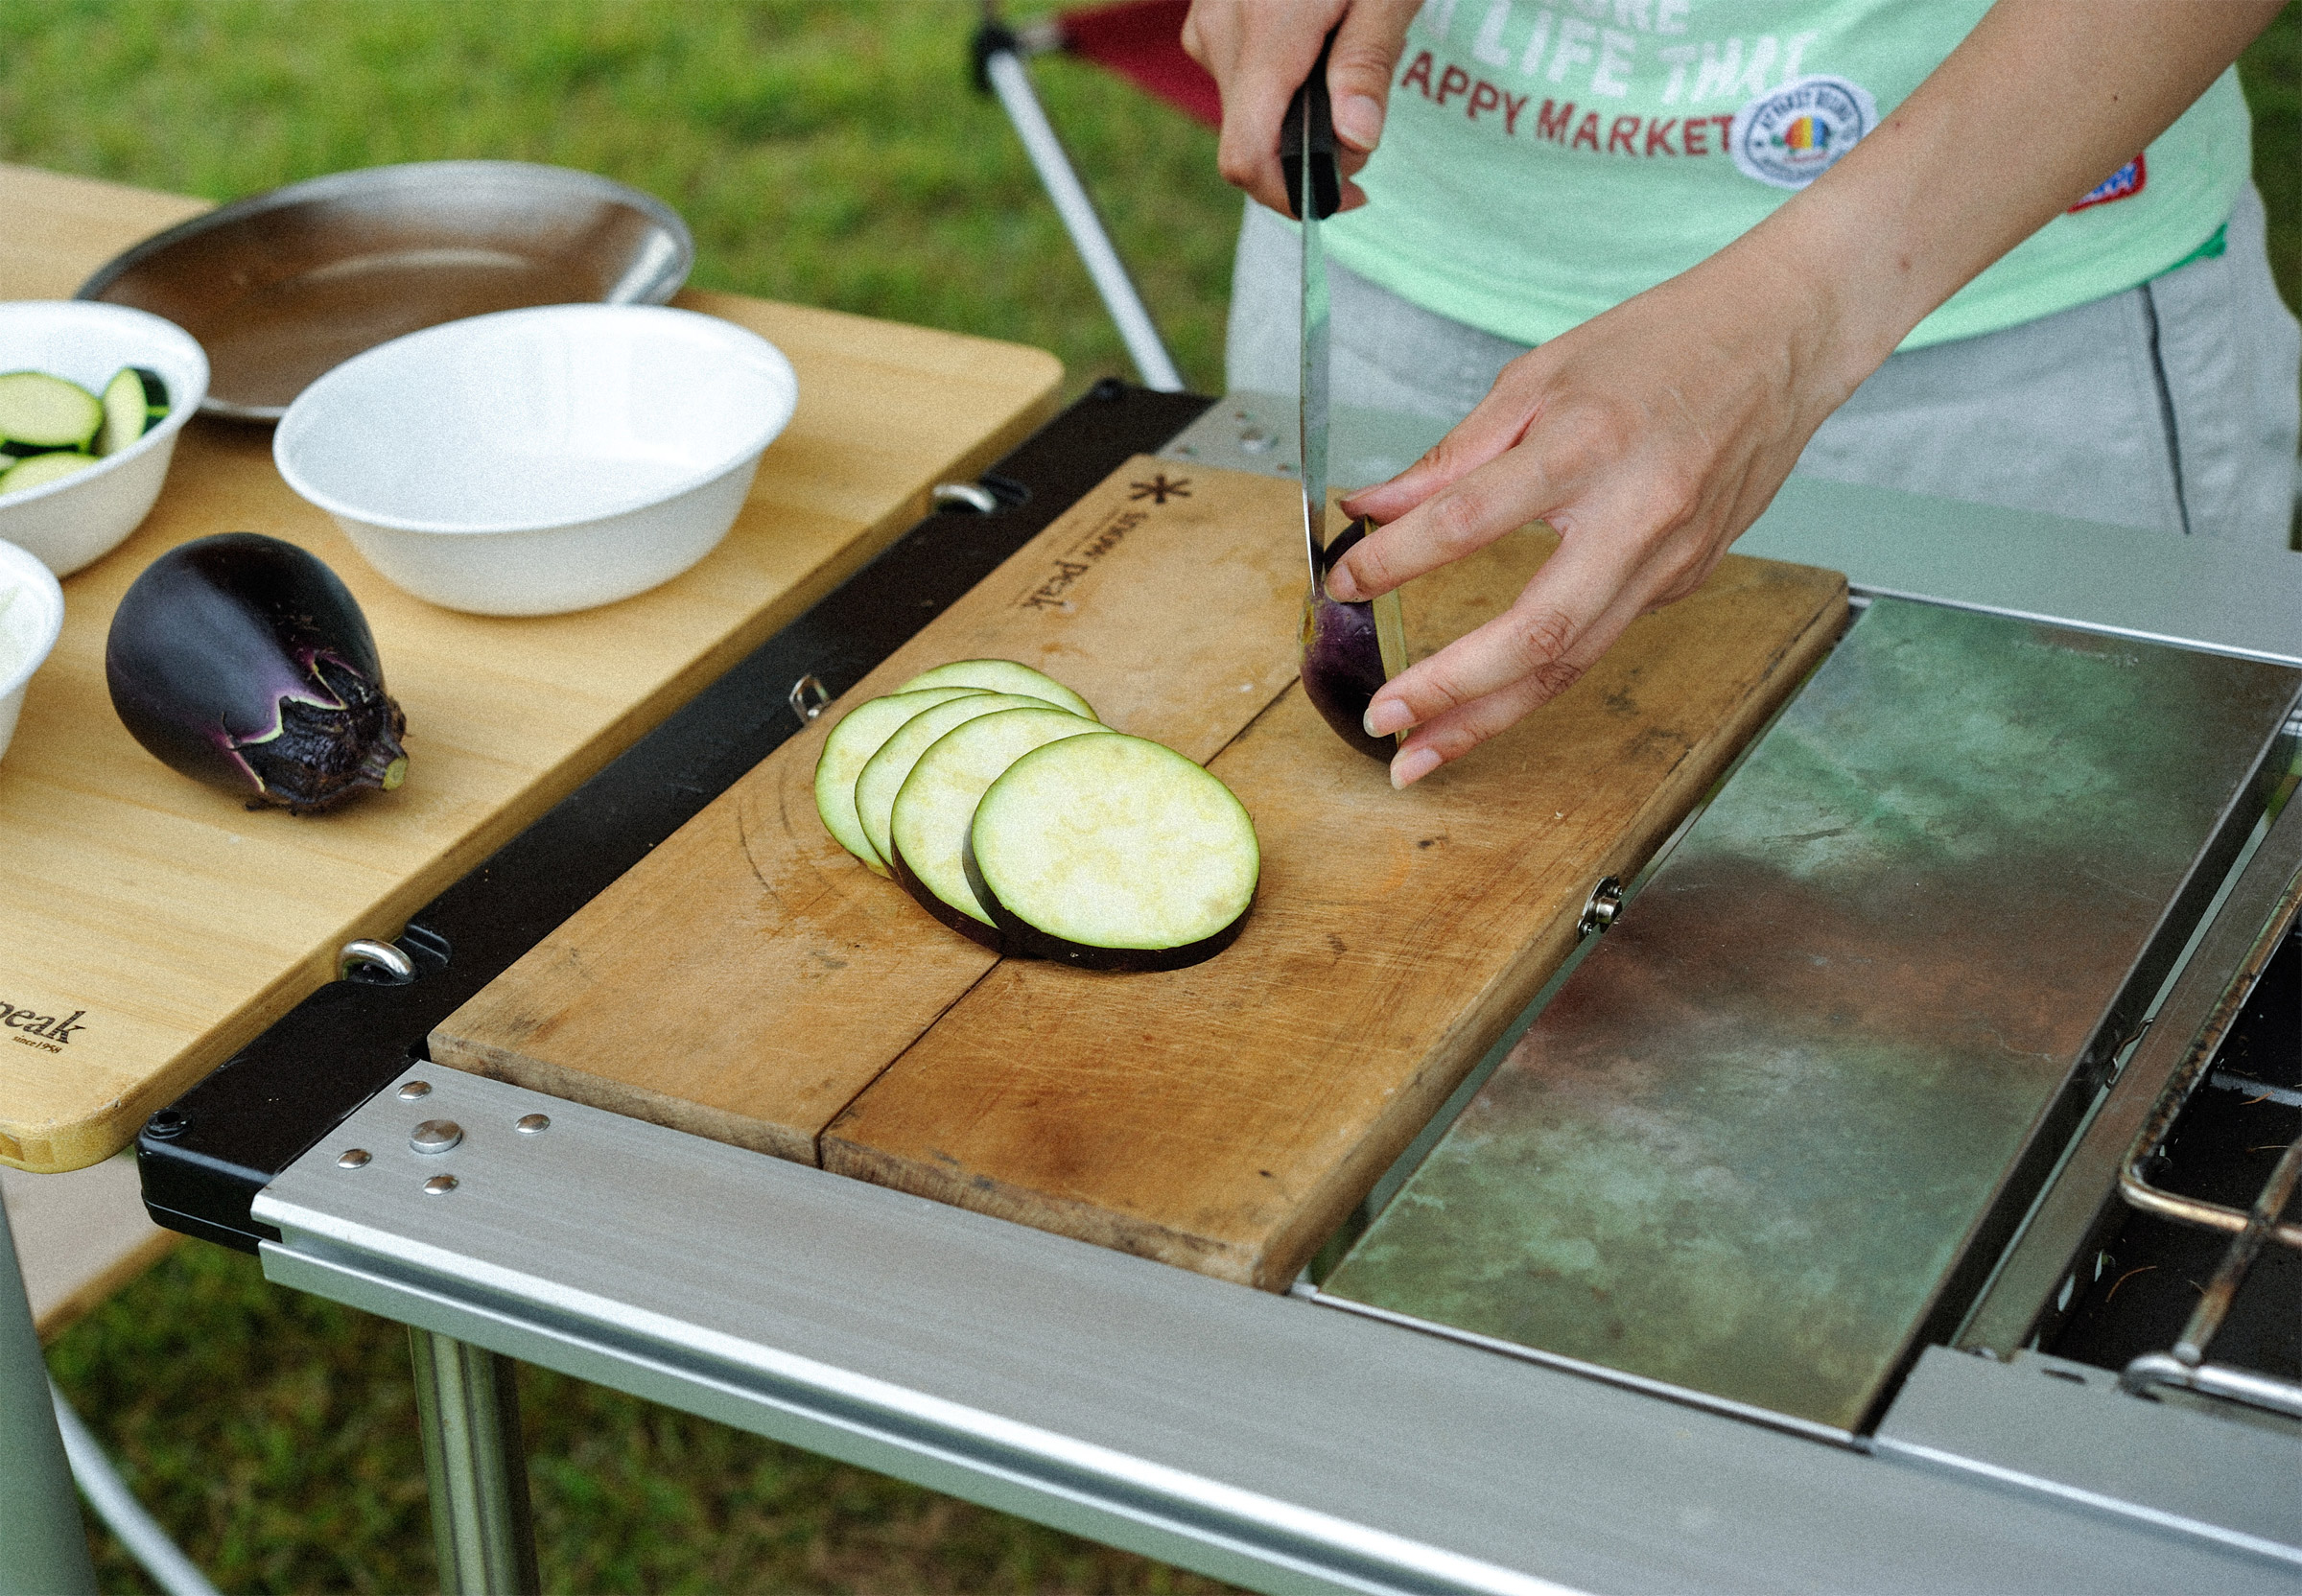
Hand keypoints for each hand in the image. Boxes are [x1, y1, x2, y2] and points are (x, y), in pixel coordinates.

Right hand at [1181, 0, 1420, 214]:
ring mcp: (1209, 21)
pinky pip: (1238, 73)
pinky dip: (1278, 87)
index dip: (1290, 197)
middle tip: (1366, 128)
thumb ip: (1368, 66)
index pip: (1247, 157)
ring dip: (1293, 119)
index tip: (1346, 197)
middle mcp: (1222, 33)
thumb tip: (1356, 141)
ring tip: (1346, 73)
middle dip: (1307, 154)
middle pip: (1249, 139)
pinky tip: (1318, 50)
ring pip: (1243, 109)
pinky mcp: (1210, 13)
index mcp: (1268, 34)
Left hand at [1329, 247, 1862, 787]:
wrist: (1781, 341)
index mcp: (1587, 446)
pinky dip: (1538, 677)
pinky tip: (1489, 700)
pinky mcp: (1686, 580)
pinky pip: (1599, 639)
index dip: (1394, 561)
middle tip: (1384, 721)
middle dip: (1451, 690)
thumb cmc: (1661, 345)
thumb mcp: (1539, 377)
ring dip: (1489, 718)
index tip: (1343, 584)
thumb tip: (1371, 507)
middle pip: (1536, 632)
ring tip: (1421, 754)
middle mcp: (1635, 515)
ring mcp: (1670, 559)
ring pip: (1571, 662)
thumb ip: (1453, 455)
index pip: (1468, 520)